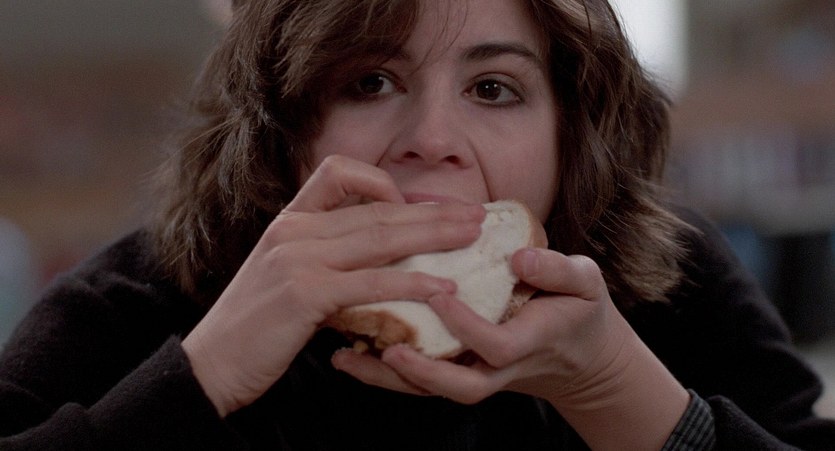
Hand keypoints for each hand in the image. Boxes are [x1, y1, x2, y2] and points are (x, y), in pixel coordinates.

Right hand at [182, 155, 485, 415]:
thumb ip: (323, 259)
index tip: (416, 205)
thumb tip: (375, 262)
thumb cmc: (253, 327)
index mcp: (289, 221)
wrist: (211, 365)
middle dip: (431, 211)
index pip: (338, 172)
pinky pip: (371, 282)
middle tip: (474, 214)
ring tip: (471, 237)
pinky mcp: (304, 293)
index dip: (382, 182)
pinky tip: (443, 288)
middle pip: (376, 209)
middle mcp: (294, 230)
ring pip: (380, 236)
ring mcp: (298, 258)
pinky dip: (412, 282)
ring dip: (433, 236)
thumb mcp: (284, 278)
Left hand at [333, 246, 688, 449]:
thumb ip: (559, 270)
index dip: (467, 325)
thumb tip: (520, 257)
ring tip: (345, 359)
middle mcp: (498, 368)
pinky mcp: (458, 369)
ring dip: (388, 378)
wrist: (576, 353)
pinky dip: (386, 371)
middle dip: (421, 372)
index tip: (440, 295)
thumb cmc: (577, 309)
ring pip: (431, 388)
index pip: (496, 344)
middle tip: (386, 350)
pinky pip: (421, 378)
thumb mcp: (583, 282)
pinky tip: (351, 355)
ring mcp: (476, 373)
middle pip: (457, 385)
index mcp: (529, 342)